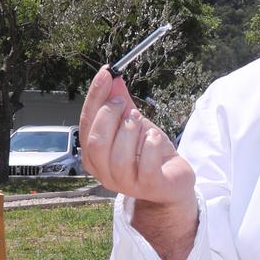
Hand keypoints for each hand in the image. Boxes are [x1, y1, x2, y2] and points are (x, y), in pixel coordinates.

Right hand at [79, 66, 193, 206]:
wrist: (173, 181)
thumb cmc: (149, 154)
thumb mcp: (133, 124)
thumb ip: (121, 103)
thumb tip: (112, 77)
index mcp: (94, 156)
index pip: (86, 124)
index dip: (95, 96)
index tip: (106, 73)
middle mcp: (104, 173)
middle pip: (96, 141)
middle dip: (110, 115)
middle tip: (125, 103)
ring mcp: (126, 184)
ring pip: (119, 155)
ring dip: (131, 130)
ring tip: (140, 123)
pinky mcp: (149, 186)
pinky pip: (147, 163)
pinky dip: (151, 143)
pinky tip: (154, 138)